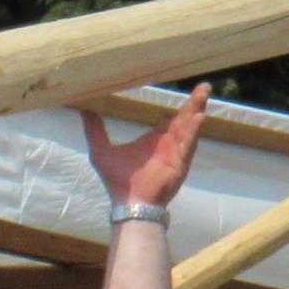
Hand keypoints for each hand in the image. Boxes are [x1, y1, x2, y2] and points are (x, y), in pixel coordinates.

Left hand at [80, 86, 211, 209]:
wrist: (129, 203)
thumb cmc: (118, 181)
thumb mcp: (102, 151)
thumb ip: (95, 130)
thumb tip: (85, 110)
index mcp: (153, 141)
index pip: (168, 120)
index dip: (174, 108)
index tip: (179, 92)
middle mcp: (168, 144)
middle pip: (184, 119)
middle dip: (193, 103)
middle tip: (204, 86)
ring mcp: (176, 152)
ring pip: (189, 126)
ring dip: (196, 109)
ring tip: (204, 93)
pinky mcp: (180, 162)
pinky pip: (188, 143)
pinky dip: (194, 130)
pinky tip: (199, 116)